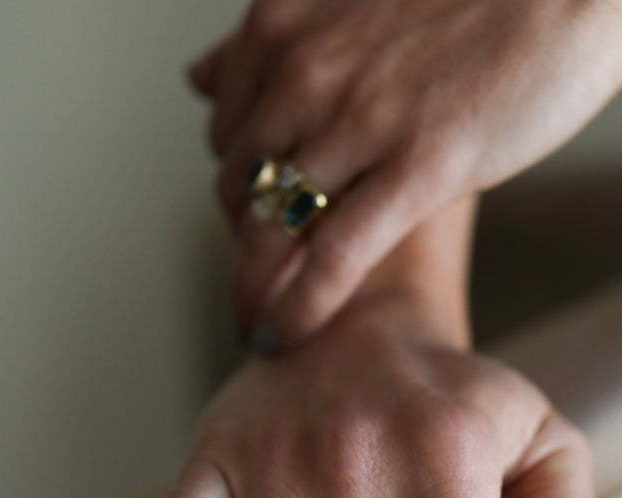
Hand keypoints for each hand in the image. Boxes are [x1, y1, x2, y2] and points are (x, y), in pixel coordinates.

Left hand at [190, 0, 621, 342]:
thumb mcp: (349, 5)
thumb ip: (274, 45)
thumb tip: (201, 76)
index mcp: (283, 25)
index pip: (227, 138)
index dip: (240, 195)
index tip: (258, 232)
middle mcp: (305, 70)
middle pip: (242, 191)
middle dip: (245, 252)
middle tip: (254, 294)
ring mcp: (360, 119)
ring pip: (273, 230)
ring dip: (255, 293)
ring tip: (254, 334)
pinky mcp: (420, 163)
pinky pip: (335, 254)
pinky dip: (301, 306)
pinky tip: (284, 339)